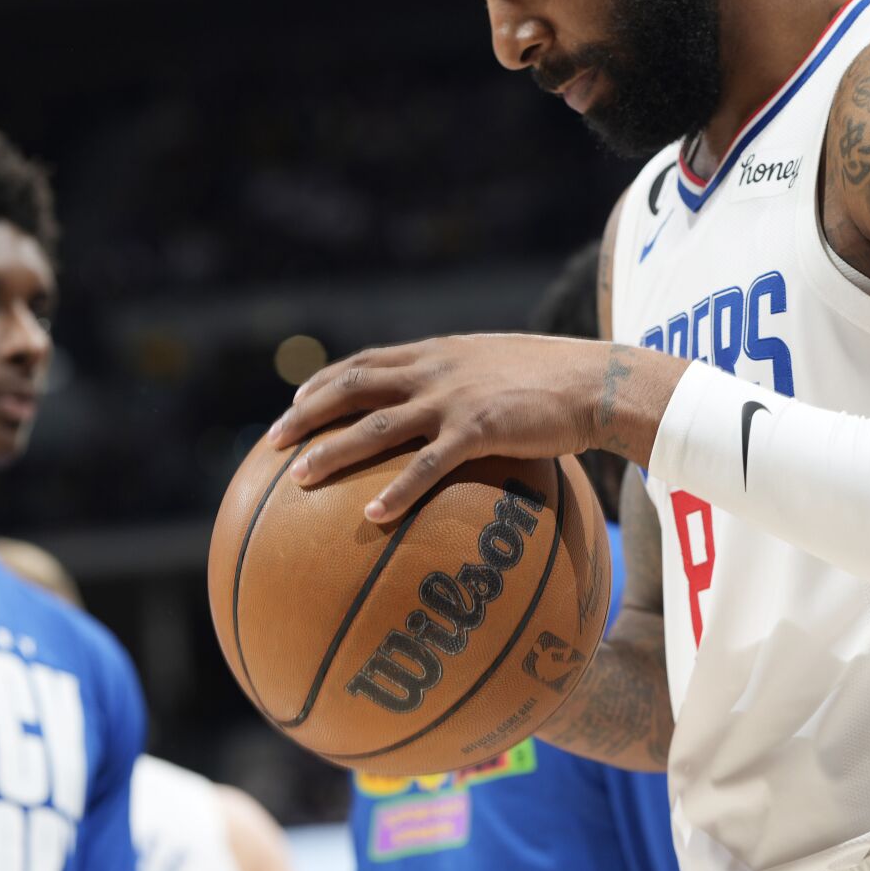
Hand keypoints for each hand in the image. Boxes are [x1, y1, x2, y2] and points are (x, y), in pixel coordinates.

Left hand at [266, 334, 683, 521]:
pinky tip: (373, 517)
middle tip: (271, 444)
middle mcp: (435, 369)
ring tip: (297, 481)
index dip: (324, 381)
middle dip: (306, 414)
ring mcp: (454, 398)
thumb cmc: (558, 382)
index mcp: (438, 353)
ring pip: (376, 425)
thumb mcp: (502, 370)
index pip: (365, 362)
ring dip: (332, 452)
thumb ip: (469, 386)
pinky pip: (427, 464)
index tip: (294, 401)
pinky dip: (397, 490)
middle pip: (352, 387)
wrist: (599, 380)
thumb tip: (455, 419)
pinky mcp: (479, 428)